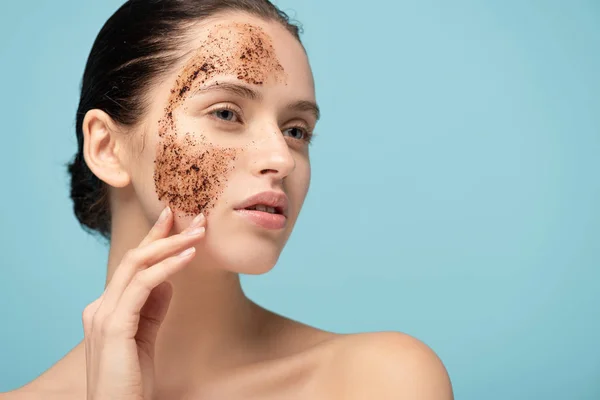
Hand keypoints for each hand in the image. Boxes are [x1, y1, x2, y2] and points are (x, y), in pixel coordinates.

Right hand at [82, 206, 205, 399]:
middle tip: (192, 217)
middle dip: (163, 234)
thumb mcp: (144, 337)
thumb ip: (152, 308)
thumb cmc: (131, 380)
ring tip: (198, 233)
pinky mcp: (114, 326)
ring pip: (137, 265)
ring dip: (171, 245)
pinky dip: (167, 268)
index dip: (153, 240)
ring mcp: (103, 314)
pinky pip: (143, 286)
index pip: (131, 265)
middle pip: (133, 257)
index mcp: (104, 308)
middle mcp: (99, 306)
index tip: (173, 220)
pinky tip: (188, 257)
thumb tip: (168, 281)